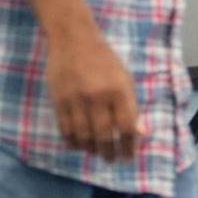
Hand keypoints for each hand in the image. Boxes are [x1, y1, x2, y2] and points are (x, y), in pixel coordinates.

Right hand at [45, 31, 140, 161]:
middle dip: (109, 153)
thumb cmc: (103, 59)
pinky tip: (77, 144)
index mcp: (118, 91)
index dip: (129, 146)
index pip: (127, 127)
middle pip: (104, 136)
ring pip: (83, 136)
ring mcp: (76, 100)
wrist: (72, 38)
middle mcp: (98, 98)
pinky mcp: (59, 100)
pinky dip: (72, 141)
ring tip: (94, 153)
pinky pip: (65, 129)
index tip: (128, 156)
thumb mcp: (124, 78)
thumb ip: (130, 106)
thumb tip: (138, 133)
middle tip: (110, 159)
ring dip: (90, 149)